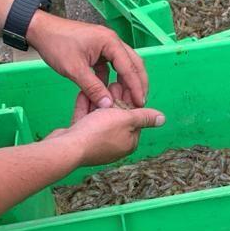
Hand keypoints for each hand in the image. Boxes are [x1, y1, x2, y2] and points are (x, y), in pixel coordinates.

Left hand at [27, 12, 148, 110]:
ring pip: (124, 64)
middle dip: (138, 83)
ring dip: (127, 81)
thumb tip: (108, 105)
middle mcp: (112, 41)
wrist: (39, 29)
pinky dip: (113, 77)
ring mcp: (105, 44)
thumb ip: (93, 88)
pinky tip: (109, 90)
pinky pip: (112, 65)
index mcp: (110, 42)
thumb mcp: (74, 69)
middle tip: (140, 102)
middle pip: (134, 64)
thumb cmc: (56, 44)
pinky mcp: (98, 49)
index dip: (136, 87)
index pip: (130, 68)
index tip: (140, 103)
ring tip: (128, 98)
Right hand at [51, 89, 165, 167]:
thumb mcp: (126, 120)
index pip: (135, 119)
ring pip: (99, 118)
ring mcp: (95, 143)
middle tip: (114, 82)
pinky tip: (85, 92)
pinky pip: (85, 120)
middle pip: (117, 117)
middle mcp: (114, 145)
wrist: (67, 148)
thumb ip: (144, 117)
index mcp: (129, 143)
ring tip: (100, 85)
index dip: (131, 100)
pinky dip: (85, 107)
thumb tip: (162, 119)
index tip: (127, 85)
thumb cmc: (98, 132)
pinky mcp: (79, 139)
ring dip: (100, 100)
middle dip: (116, 99)